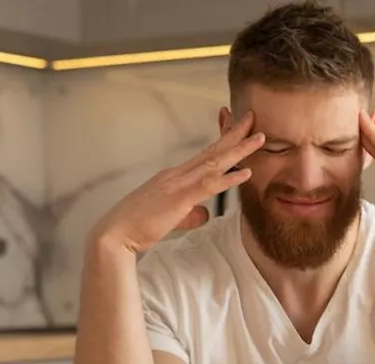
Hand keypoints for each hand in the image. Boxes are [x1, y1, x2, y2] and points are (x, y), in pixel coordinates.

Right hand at [90, 112, 264, 253]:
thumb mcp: (170, 219)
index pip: (203, 154)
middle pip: (211, 150)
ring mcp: (177, 183)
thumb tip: (204, 214)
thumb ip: (189, 214)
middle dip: (234, 133)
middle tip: (252, 118)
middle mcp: (177, 174)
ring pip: (214, 162)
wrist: (116, 234)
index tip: (237, 127)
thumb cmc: (137, 227)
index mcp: (174, 176)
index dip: (222, 140)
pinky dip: (229, 178)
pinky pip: (208, 185)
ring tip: (259, 138)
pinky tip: (245, 172)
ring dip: (238, 149)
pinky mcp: (178, 198)